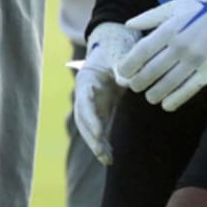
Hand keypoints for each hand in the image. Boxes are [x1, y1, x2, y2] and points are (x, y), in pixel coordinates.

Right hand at [73, 22, 137, 164]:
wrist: (117, 46)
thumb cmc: (118, 48)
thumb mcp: (119, 54)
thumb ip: (120, 66)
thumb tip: (124, 81)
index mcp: (87, 79)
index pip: (84, 100)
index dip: (90, 117)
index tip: (100, 133)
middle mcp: (85, 92)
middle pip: (82, 117)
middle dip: (90, 136)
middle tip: (102, 153)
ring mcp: (92, 102)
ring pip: (88, 126)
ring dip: (95, 143)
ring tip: (107, 160)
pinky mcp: (101, 108)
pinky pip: (98, 128)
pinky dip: (102, 142)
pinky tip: (110, 157)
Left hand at [116, 0, 206, 111]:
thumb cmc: (197, 9)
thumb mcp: (171, 7)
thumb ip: (148, 17)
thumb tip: (128, 24)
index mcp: (170, 29)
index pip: (142, 51)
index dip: (129, 63)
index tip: (121, 71)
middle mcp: (182, 45)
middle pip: (153, 69)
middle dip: (138, 80)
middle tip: (132, 86)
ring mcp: (196, 59)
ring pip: (170, 82)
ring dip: (155, 92)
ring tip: (147, 96)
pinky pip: (191, 88)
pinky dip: (177, 98)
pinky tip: (166, 105)